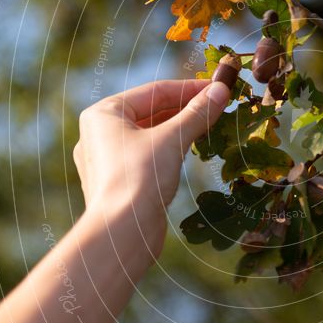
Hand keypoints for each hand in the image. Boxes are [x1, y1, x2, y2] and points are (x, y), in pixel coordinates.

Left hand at [72, 79, 229, 242]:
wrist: (121, 234)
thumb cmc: (139, 178)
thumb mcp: (173, 139)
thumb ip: (197, 113)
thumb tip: (222, 90)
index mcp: (103, 113)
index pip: (154, 91)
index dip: (190, 88)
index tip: (219, 88)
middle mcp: (100, 133)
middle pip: (152, 111)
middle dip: (186, 108)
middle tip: (219, 105)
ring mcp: (108, 159)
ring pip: (152, 134)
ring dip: (182, 129)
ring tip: (212, 125)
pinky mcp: (120, 181)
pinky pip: (149, 155)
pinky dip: (172, 149)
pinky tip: (194, 149)